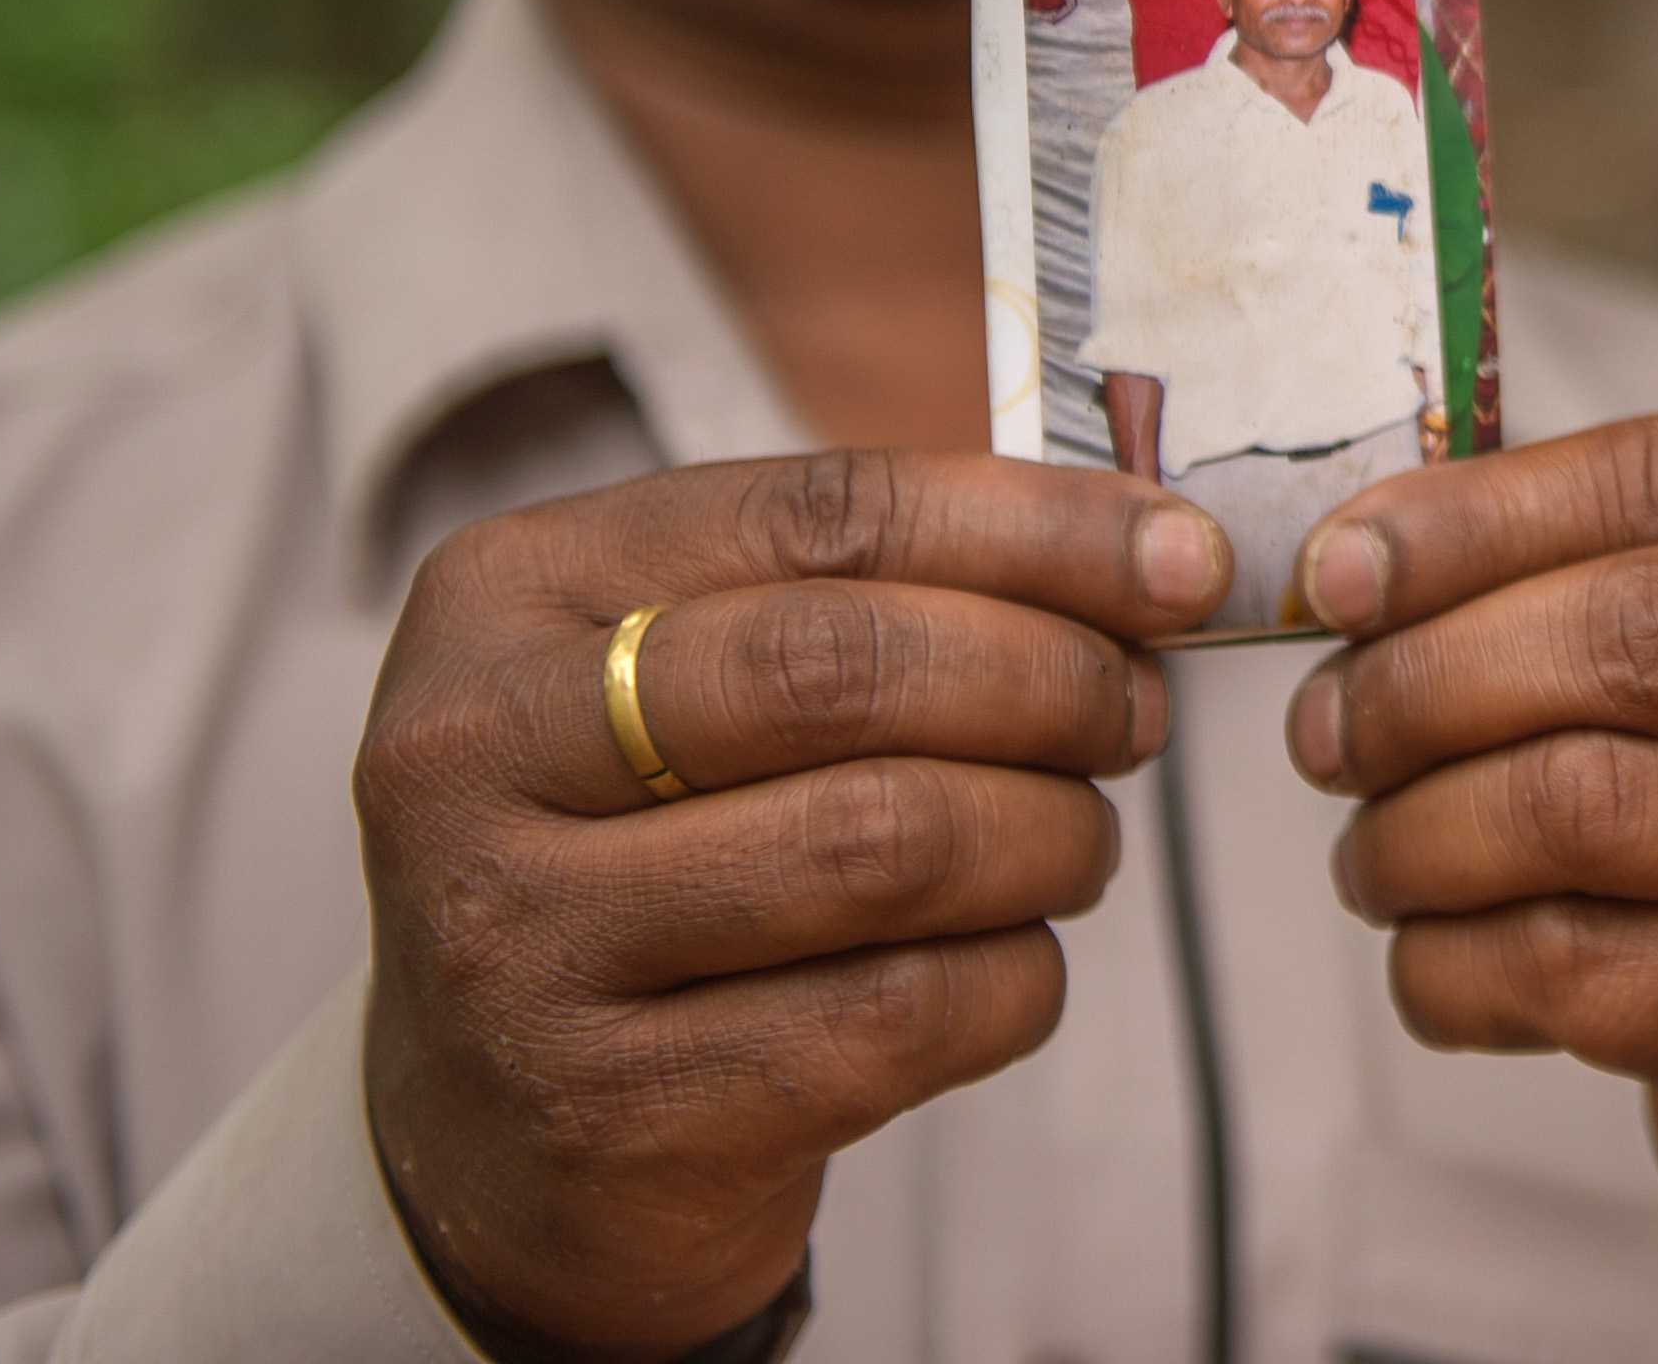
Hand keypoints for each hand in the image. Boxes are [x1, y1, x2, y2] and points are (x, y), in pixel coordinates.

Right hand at [354, 450, 1230, 1358]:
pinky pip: (901, 1015)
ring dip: (1050, 836)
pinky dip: (1014, 981)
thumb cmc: (655, 855)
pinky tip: (1011, 967)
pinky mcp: (610, 1114)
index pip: (825, 512)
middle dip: (1052, 681)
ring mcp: (521, 946)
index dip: (1040, 528)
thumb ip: (881, 591)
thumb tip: (1159, 551)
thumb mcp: (700, 682)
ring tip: (1078, 841)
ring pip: (889, 843)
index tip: (1185, 560)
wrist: (505, 1145)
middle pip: (851, 668)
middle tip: (1134, 717)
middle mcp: (472, 755)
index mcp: (506, 596)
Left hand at [1285, 399, 1657, 1261]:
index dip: (1483, 516)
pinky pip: (1575, 972)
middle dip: (1429, 681)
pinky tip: (1435, 949)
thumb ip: (1607, 541)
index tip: (1341, 567)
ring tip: (1371, 846)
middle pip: (1639, 640)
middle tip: (1329, 728)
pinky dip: (1449, 962)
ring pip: (1587, 810)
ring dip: (1418, 833)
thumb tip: (1362, 558)